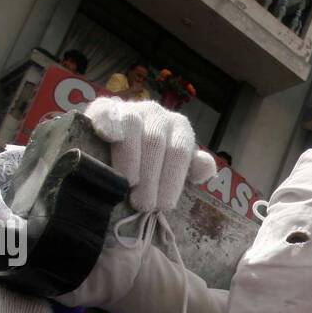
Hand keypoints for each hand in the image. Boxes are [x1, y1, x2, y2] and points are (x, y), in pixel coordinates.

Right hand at [81, 97, 215, 212]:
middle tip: (144, 204)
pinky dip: (108, 124)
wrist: (119, 142)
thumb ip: (194, 167)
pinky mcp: (105, 107)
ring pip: (133, 127)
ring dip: (130, 160)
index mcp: (179, 127)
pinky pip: (107, 112)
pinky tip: (109, 137)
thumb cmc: (153, 162)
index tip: (164, 205)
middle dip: (150, 177)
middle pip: (156, 143)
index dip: (171, 180)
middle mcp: (157, 114)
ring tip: (127, 185)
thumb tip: (206, 166)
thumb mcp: (177, 167)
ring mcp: (131, 109)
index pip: (180, 152)